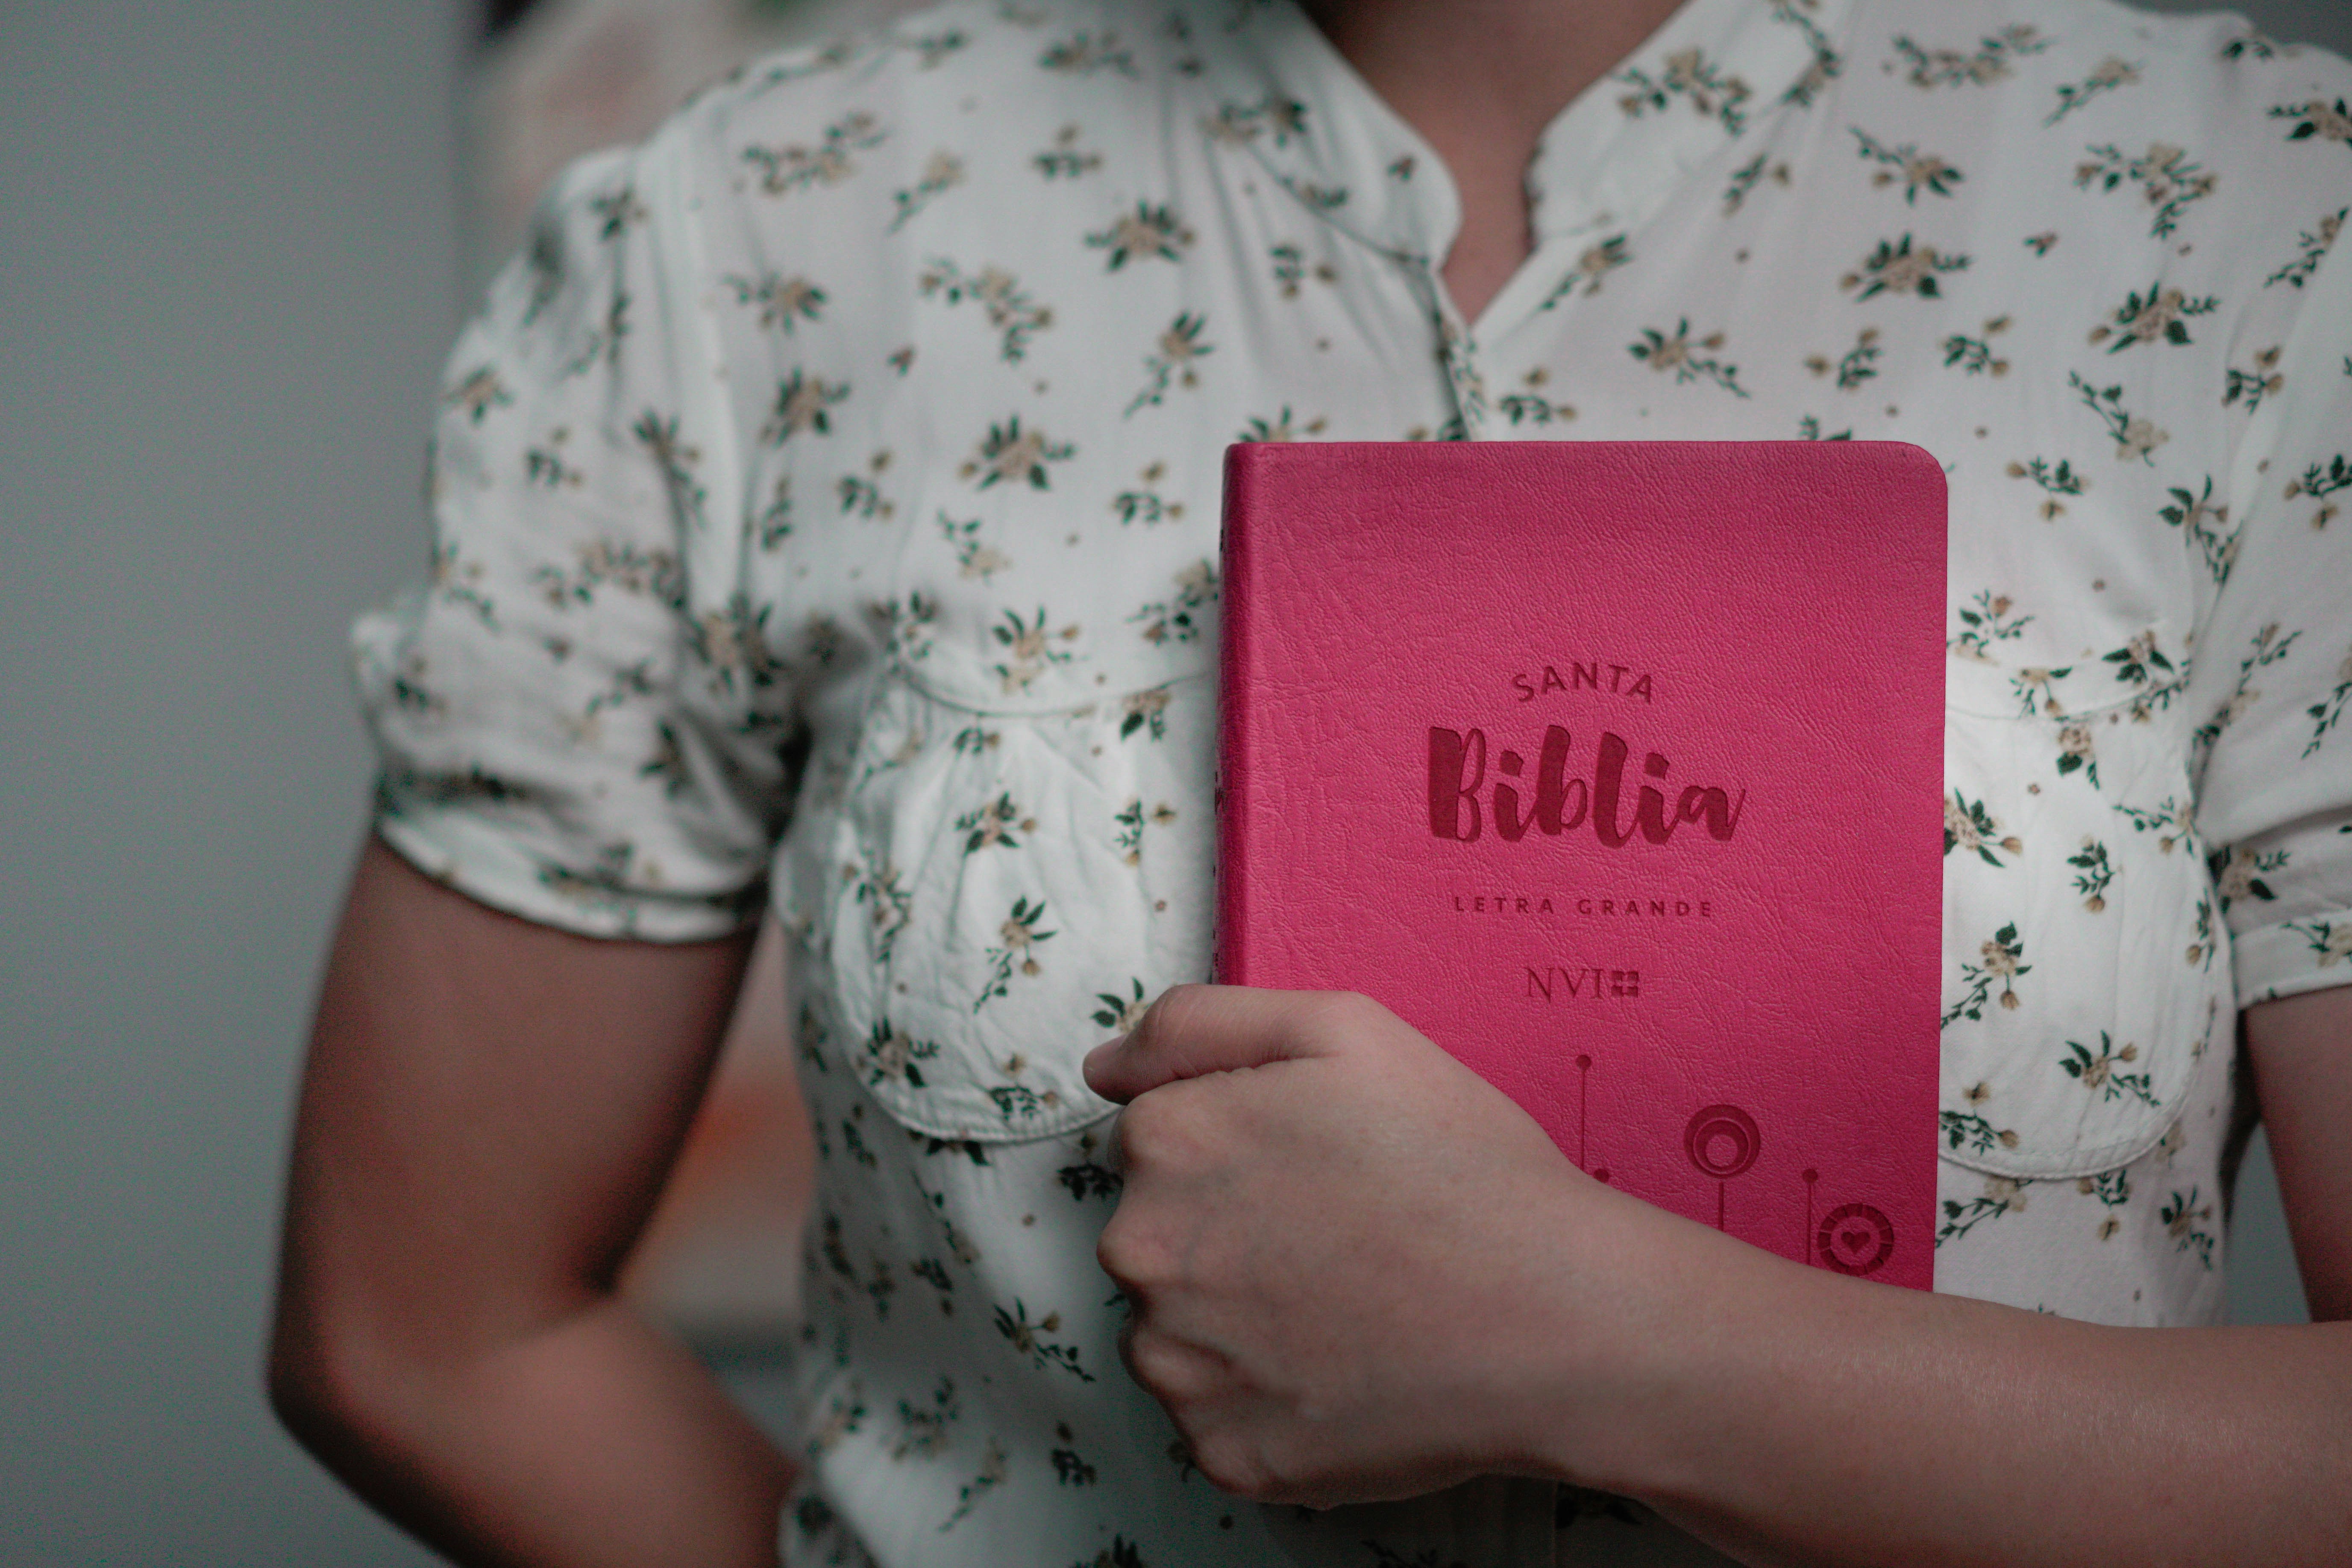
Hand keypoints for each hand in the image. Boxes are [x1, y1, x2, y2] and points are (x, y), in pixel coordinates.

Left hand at [1082, 984, 1716, 1507]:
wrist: (1554, 1317)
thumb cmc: (1459, 1163)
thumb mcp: (1342, 1030)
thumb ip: (1198, 1025)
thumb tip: (1102, 1068)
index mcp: (1166, 1142)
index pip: (1158, 1138)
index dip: (1241, 1145)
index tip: (1315, 1166)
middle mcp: (1142, 1253)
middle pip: (1158, 1235)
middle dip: (1228, 1231)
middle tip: (1340, 1238)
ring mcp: (1179, 1366)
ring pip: (1179, 1330)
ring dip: (1237, 1320)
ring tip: (1347, 1306)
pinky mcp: (1222, 1454)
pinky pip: (1218, 1418)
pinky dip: (1268, 1400)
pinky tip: (1344, 1371)